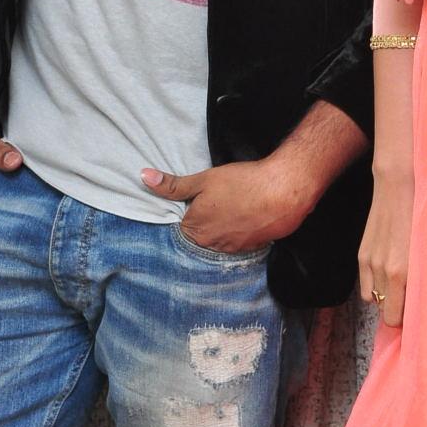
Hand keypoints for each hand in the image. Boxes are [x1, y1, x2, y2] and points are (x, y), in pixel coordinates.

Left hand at [140, 157, 309, 252]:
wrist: (283, 191)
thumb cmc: (242, 183)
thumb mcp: (204, 179)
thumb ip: (173, 184)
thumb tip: (144, 177)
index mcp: (194, 230)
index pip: (181, 226)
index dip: (190, 211)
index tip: (201, 200)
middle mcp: (210, 246)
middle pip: (200, 236)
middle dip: (205, 222)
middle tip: (220, 202)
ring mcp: (232, 250)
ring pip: (219, 241)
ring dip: (223, 228)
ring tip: (234, 208)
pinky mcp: (251, 249)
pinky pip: (238, 243)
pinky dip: (240, 232)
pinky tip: (247, 216)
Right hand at [358, 168, 413, 326]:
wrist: (398, 186)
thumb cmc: (421, 216)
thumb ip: (423, 277)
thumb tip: (425, 301)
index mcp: (401, 272)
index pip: (396, 318)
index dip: (407, 322)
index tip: (418, 319)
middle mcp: (383, 271)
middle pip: (386, 313)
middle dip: (398, 311)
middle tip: (412, 304)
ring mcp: (370, 263)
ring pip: (375, 301)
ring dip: (386, 299)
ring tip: (401, 288)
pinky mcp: (362, 255)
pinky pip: (365, 289)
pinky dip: (375, 289)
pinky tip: (387, 279)